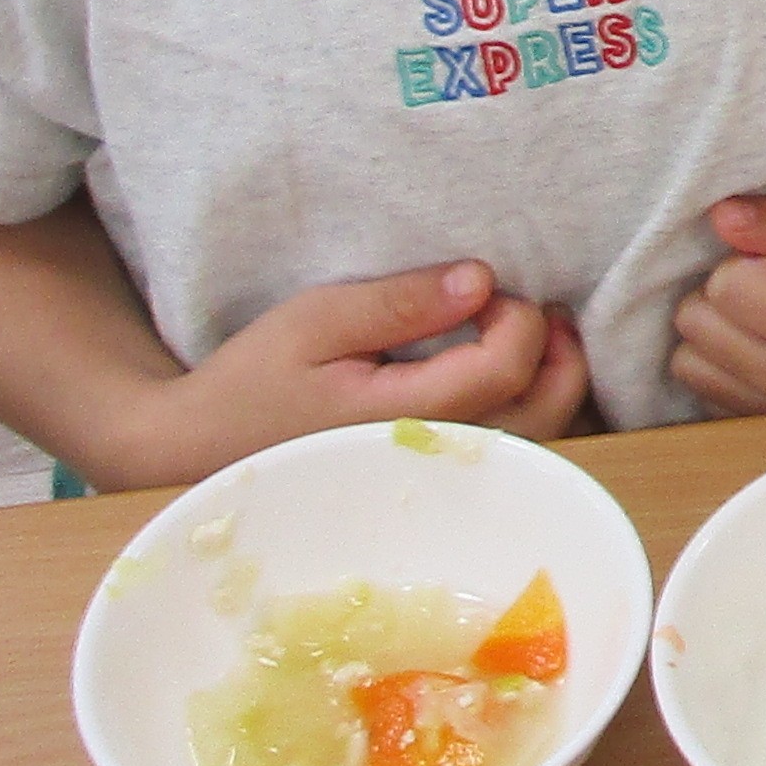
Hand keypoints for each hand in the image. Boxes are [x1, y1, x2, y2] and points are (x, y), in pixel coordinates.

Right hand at [143, 259, 589, 473]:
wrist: (205, 450)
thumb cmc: (256, 382)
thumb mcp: (316, 322)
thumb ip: (400, 303)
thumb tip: (481, 281)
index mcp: (403, 416)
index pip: (502, 369)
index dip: (519, 319)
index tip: (491, 288)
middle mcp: (433, 456)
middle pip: (542, 416)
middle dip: (560, 354)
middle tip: (542, 308)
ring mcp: (437, 479)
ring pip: (537, 444)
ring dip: (554, 386)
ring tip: (537, 335)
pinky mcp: (433, 484)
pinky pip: (511, 456)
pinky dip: (532, 413)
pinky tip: (512, 376)